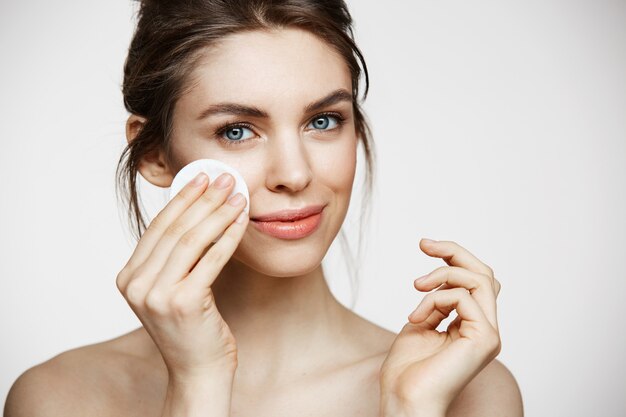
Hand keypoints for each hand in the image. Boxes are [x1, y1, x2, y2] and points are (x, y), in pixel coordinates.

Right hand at [115, 172, 247, 380]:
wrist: (198, 371)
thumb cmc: (191, 328)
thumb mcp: (172, 289)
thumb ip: (173, 257)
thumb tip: (198, 210)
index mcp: (128, 278)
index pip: (158, 228)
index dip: (182, 199)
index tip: (202, 177)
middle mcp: (137, 285)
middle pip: (175, 230)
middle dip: (203, 199)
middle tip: (225, 179)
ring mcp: (157, 295)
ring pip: (192, 240)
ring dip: (218, 213)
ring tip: (238, 195)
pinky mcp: (183, 303)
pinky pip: (211, 259)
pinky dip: (229, 236)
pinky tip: (242, 221)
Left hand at [379, 238, 501, 415]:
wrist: (404, 401)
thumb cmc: (407, 372)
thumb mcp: (420, 325)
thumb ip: (434, 304)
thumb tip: (438, 284)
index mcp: (472, 326)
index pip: (476, 281)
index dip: (454, 257)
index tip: (424, 246)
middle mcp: (486, 328)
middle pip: (485, 273)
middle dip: (454, 252)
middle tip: (424, 244)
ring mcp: (489, 334)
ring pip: (479, 279)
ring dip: (441, 274)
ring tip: (416, 288)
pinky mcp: (485, 338)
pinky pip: (464, 297)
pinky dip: (435, 299)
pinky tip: (417, 318)